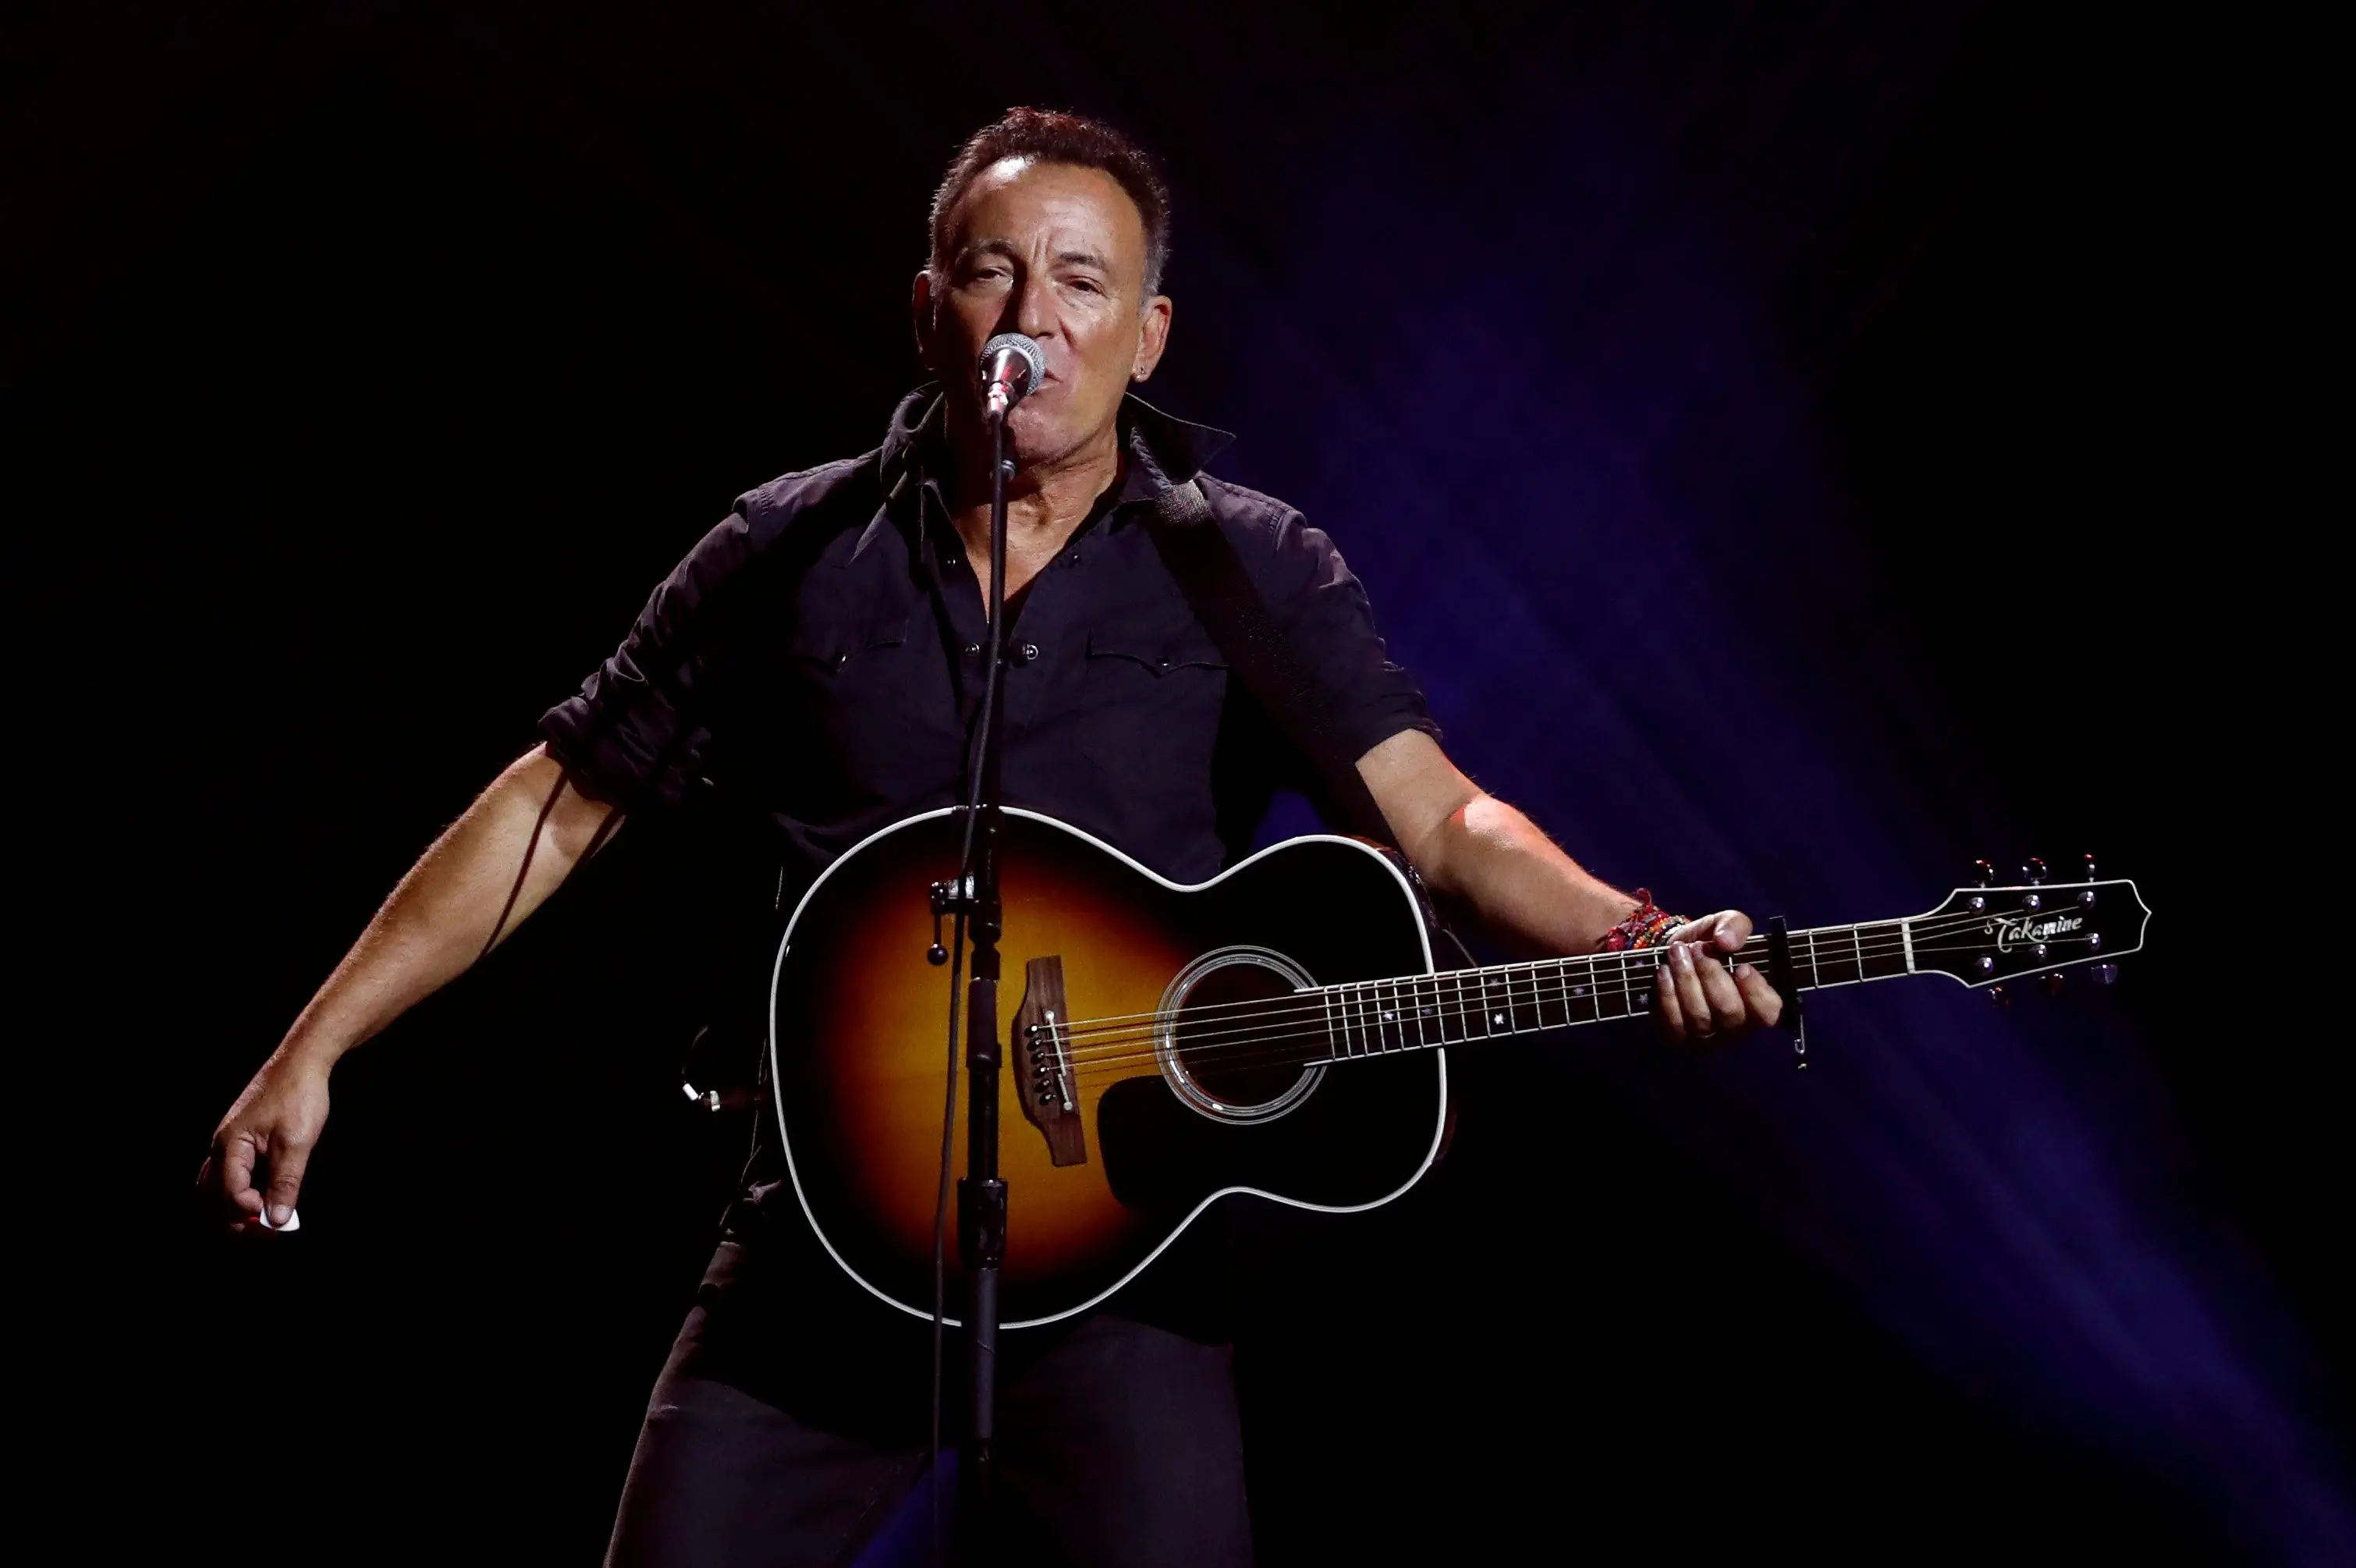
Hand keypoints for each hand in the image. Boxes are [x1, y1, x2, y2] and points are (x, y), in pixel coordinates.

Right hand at [200, 1055, 330, 1232]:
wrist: (302, 1060)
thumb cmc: (298, 1095)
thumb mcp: (296, 1143)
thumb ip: (285, 1183)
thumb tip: (278, 1219)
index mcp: (230, 1146)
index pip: (231, 1194)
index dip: (251, 1213)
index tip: (278, 1222)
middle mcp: (222, 1146)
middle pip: (214, 1195)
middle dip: (237, 1217)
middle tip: (269, 1229)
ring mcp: (229, 1141)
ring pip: (218, 1185)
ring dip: (236, 1206)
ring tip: (265, 1217)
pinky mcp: (241, 1138)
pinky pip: (231, 1172)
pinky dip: (243, 1189)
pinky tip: (265, 1194)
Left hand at [1652, 911, 1782, 1044]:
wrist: (1674, 953)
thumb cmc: (1710, 943)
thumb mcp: (1725, 925)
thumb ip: (1735, 926)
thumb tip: (1727, 941)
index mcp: (1758, 1003)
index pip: (1768, 1012)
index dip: (1756, 992)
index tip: (1740, 967)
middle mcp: (1736, 1027)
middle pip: (1729, 1011)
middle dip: (1711, 975)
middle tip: (1697, 948)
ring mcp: (1708, 1037)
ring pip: (1700, 1017)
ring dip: (1686, 980)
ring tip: (1677, 953)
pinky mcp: (1680, 1038)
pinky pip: (1674, 1023)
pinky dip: (1668, 994)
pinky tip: (1664, 972)